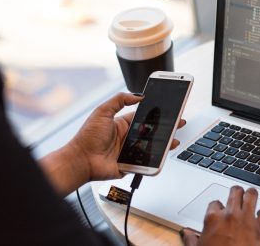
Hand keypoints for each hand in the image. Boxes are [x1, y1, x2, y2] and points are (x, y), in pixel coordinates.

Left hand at [68, 92, 185, 180]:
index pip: (144, 117)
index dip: (156, 114)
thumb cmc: (87, 137)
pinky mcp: (131, 164)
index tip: (168, 110)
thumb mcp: (102, 111)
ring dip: (164, 143)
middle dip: (166, 128)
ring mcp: (130, 151)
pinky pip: (146, 162)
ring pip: (152, 147)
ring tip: (174, 140)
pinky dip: (156, 160)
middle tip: (178, 123)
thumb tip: (137, 95)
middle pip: (152, 132)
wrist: (81, 160)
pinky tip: (164, 154)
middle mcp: (128, 137)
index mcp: (122, 124)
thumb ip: (119, 100)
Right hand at [182, 186, 259, 245]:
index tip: (219, 211)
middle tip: (237, 194)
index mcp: (213, 218)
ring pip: (251, 195)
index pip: (215, 203)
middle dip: (236, 192)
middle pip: (235, 191)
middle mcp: (230, 215)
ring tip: (250, 195)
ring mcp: (246, 219)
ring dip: (251, 195)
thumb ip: (192, 239)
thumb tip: (187, 234)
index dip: (218, 207)